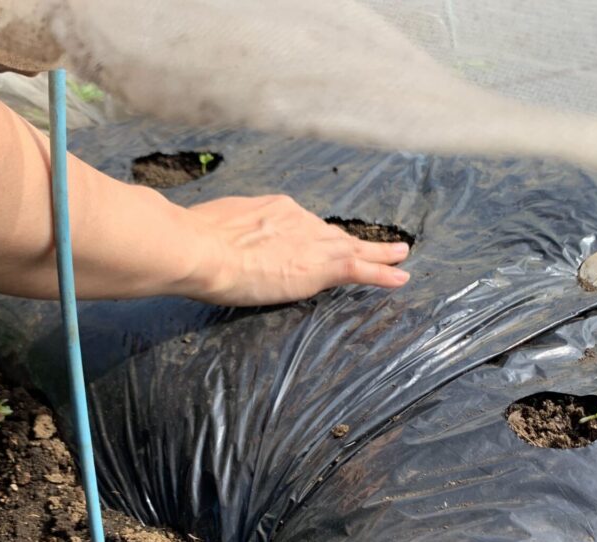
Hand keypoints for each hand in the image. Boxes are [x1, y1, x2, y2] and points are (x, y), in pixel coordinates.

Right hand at [183, 195, 409, 305]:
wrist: (201, 250)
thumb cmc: (195, 240)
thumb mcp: (213, 227)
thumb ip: (227, 234)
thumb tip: (214, 241)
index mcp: (273, 208)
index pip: (302, 224)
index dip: (314, 235)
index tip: (318, 240)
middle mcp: (298, 220)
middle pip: (334, 233)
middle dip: (353, 240)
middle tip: (375, 242)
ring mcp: (312, 242)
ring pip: (353, 248)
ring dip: (379, 253)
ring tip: (400, 256)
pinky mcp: (320, 267)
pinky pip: (360, 270)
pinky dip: (383, 273)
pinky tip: (401, 277)